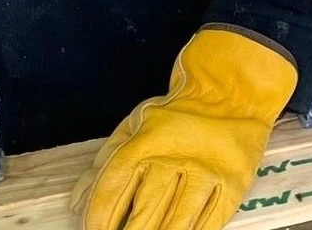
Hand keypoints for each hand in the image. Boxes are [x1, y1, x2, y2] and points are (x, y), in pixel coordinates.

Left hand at [71, 27, 296, 229]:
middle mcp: (175, 158)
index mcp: (146, 142)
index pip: (113, 189)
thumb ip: (105, 163)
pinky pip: (210, 222)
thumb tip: (77, 203)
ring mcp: (207, 172)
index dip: (99, 218)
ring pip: (177, 224)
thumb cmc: (176, 115)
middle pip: (145, 213)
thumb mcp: (135, 126)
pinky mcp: (234, 184)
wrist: (231, 94)